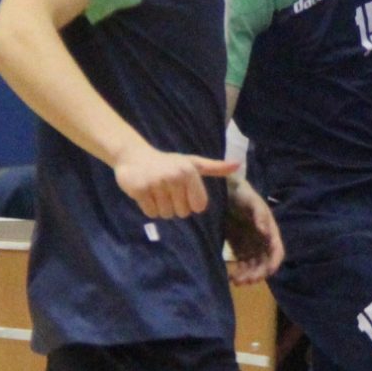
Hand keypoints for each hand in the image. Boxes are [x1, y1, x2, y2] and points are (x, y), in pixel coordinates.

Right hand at [113, 146, 234, 218]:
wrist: (134, 156)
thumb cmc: (167, 163)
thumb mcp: (192, 163)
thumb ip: (215, 167)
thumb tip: (237, 165)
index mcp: (190, 172)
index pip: (199, 206)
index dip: (190, 204)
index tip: (181, 191)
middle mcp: (175, 177)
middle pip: (182, 213)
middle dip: (174, 206)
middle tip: (166, 190)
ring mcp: (157, 183)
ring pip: (166, 214)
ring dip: (161, 208)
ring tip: (156, 191)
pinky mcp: (140, 190)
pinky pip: (151, 213)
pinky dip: (149, 208)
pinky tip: (146, 193)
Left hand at [221, 176, 283, 282]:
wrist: (227, 192)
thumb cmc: (243, 195)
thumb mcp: (251, 201)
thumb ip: (259, 214)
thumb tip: (265, 231)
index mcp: (271, 232)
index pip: (277, 252)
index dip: (274, 263)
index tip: (268, 272)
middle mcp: (263, 242)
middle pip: (265, 264)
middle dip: (257, 274)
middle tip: (245, 280)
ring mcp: (251, 247)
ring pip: (253, 267)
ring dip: (247, 276)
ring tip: (236, 281)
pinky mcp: (239, 249)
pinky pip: (242, 266)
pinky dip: (238, 273)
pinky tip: (230, 276)